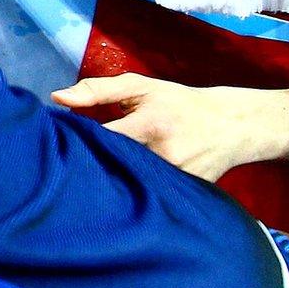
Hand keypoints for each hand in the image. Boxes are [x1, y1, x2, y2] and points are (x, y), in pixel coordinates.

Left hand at [51, 73, 268, 180]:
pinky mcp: (186, 196)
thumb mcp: (141, 87)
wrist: (232, 126)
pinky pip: (150, 199)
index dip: (78, 143)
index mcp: (150, 123)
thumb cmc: (178, 103)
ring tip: (91, 184)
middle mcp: (164, 154)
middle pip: (113, 168)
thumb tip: (57, 98)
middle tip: (68, 170)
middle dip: (90, 168)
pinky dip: (134, 196)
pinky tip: (124, 193)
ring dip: (111, 184)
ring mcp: (177, 179)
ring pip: (130, 187)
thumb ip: (98, 90)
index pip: (103, 138)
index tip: (61, 145)